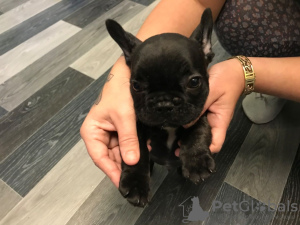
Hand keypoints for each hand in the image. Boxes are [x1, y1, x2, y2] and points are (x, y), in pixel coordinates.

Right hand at [80, 57, 138, 186]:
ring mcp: (110, 133)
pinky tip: (143, 155)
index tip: (122, 183)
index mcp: (91, 132)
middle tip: (135, 179)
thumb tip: (131, 162)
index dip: (111, 171)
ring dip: (129, 158)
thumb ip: (128, 140)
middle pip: (110, 156)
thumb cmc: (120, 93)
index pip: (100, 157)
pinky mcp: (120, 129)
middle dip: (122, 166)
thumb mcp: (124, 118)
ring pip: (119, 152)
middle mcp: (98, 134)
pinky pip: (126, 144)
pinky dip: (134, 149)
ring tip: (141, 169)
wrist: (127, 75)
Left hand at [184, 59, 243, 152]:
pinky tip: (176, 125)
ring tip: (172, 140)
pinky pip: (195, 120)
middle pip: (204, 139)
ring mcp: (209, 116)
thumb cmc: (226, 79)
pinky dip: (187, 124)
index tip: (189, 154)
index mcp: (220, 121)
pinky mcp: (203, 110)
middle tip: (175, 149)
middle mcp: (214, 122)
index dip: (205, 151)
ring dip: (187, 135)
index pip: (216, 143)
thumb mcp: (212, 92)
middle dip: (192, 145)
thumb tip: (185, 124)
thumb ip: (199, 107)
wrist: (234, 69)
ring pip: (198, 130)